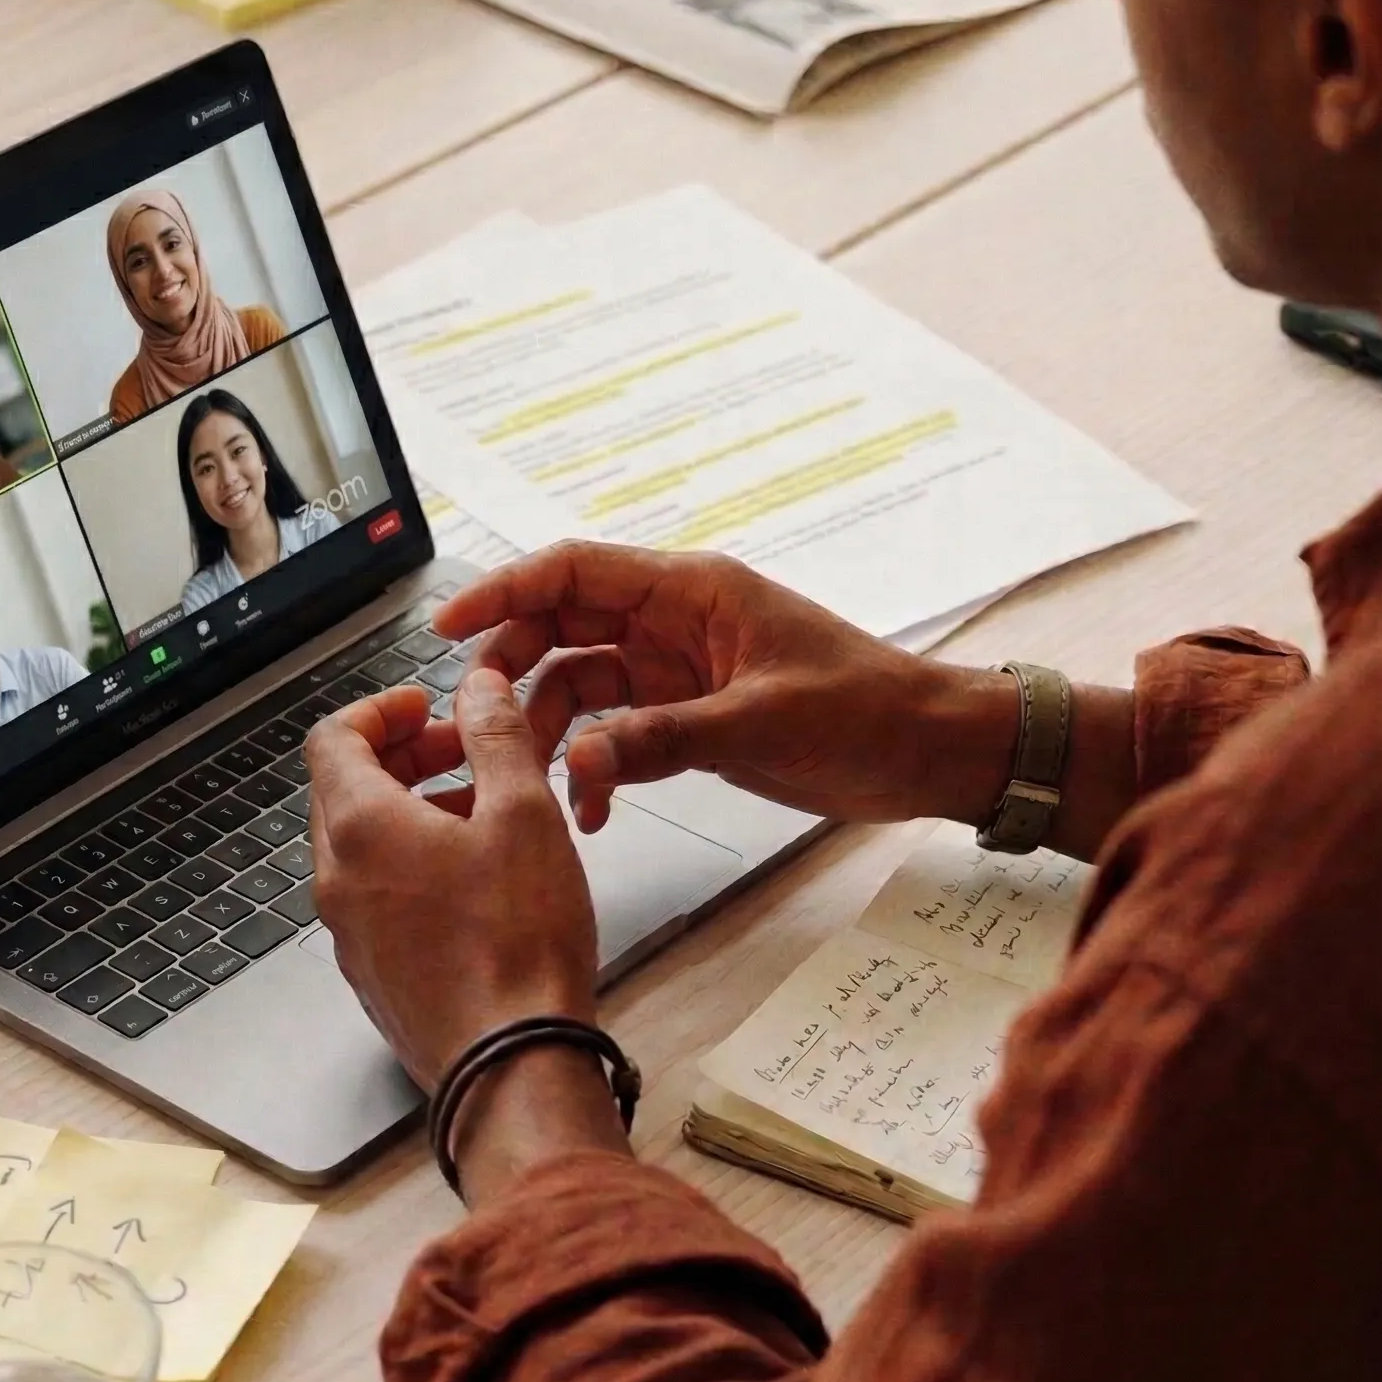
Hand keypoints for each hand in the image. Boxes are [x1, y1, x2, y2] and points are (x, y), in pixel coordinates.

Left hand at [305, 670, 600, 1089]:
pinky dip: (413, 867)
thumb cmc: (518, 946)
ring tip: (483, 816)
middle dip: (402, 759)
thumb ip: (497, 737)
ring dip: (411, 813)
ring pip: (362, 848)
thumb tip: (478, 688)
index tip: (425, 707)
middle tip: (462, 753)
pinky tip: (477, 883)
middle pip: (343, 791)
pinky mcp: (373, 974)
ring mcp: (349, 933)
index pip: (334, 738)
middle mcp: (337, 879)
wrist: (510, 1065)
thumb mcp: (524, 813)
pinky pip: (377, 899)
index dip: (380, 711)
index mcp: (360, 828)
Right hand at [433, 542, 1020, 833]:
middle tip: (477, 721)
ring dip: (550, 729)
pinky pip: (617, 732)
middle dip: (513, 668)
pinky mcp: (692, 719)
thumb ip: (662, 740)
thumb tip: (576, 762)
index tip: (450, 629)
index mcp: (692, 592)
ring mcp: (680, 671)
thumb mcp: (761, 722)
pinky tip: (592, 811)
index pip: (575, 570)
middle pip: (564, 624)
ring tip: (534, 780)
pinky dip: (595, 766)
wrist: (930, 752)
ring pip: (582, 682)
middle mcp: (677, 623)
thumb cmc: (868, 711)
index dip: (505, 591)